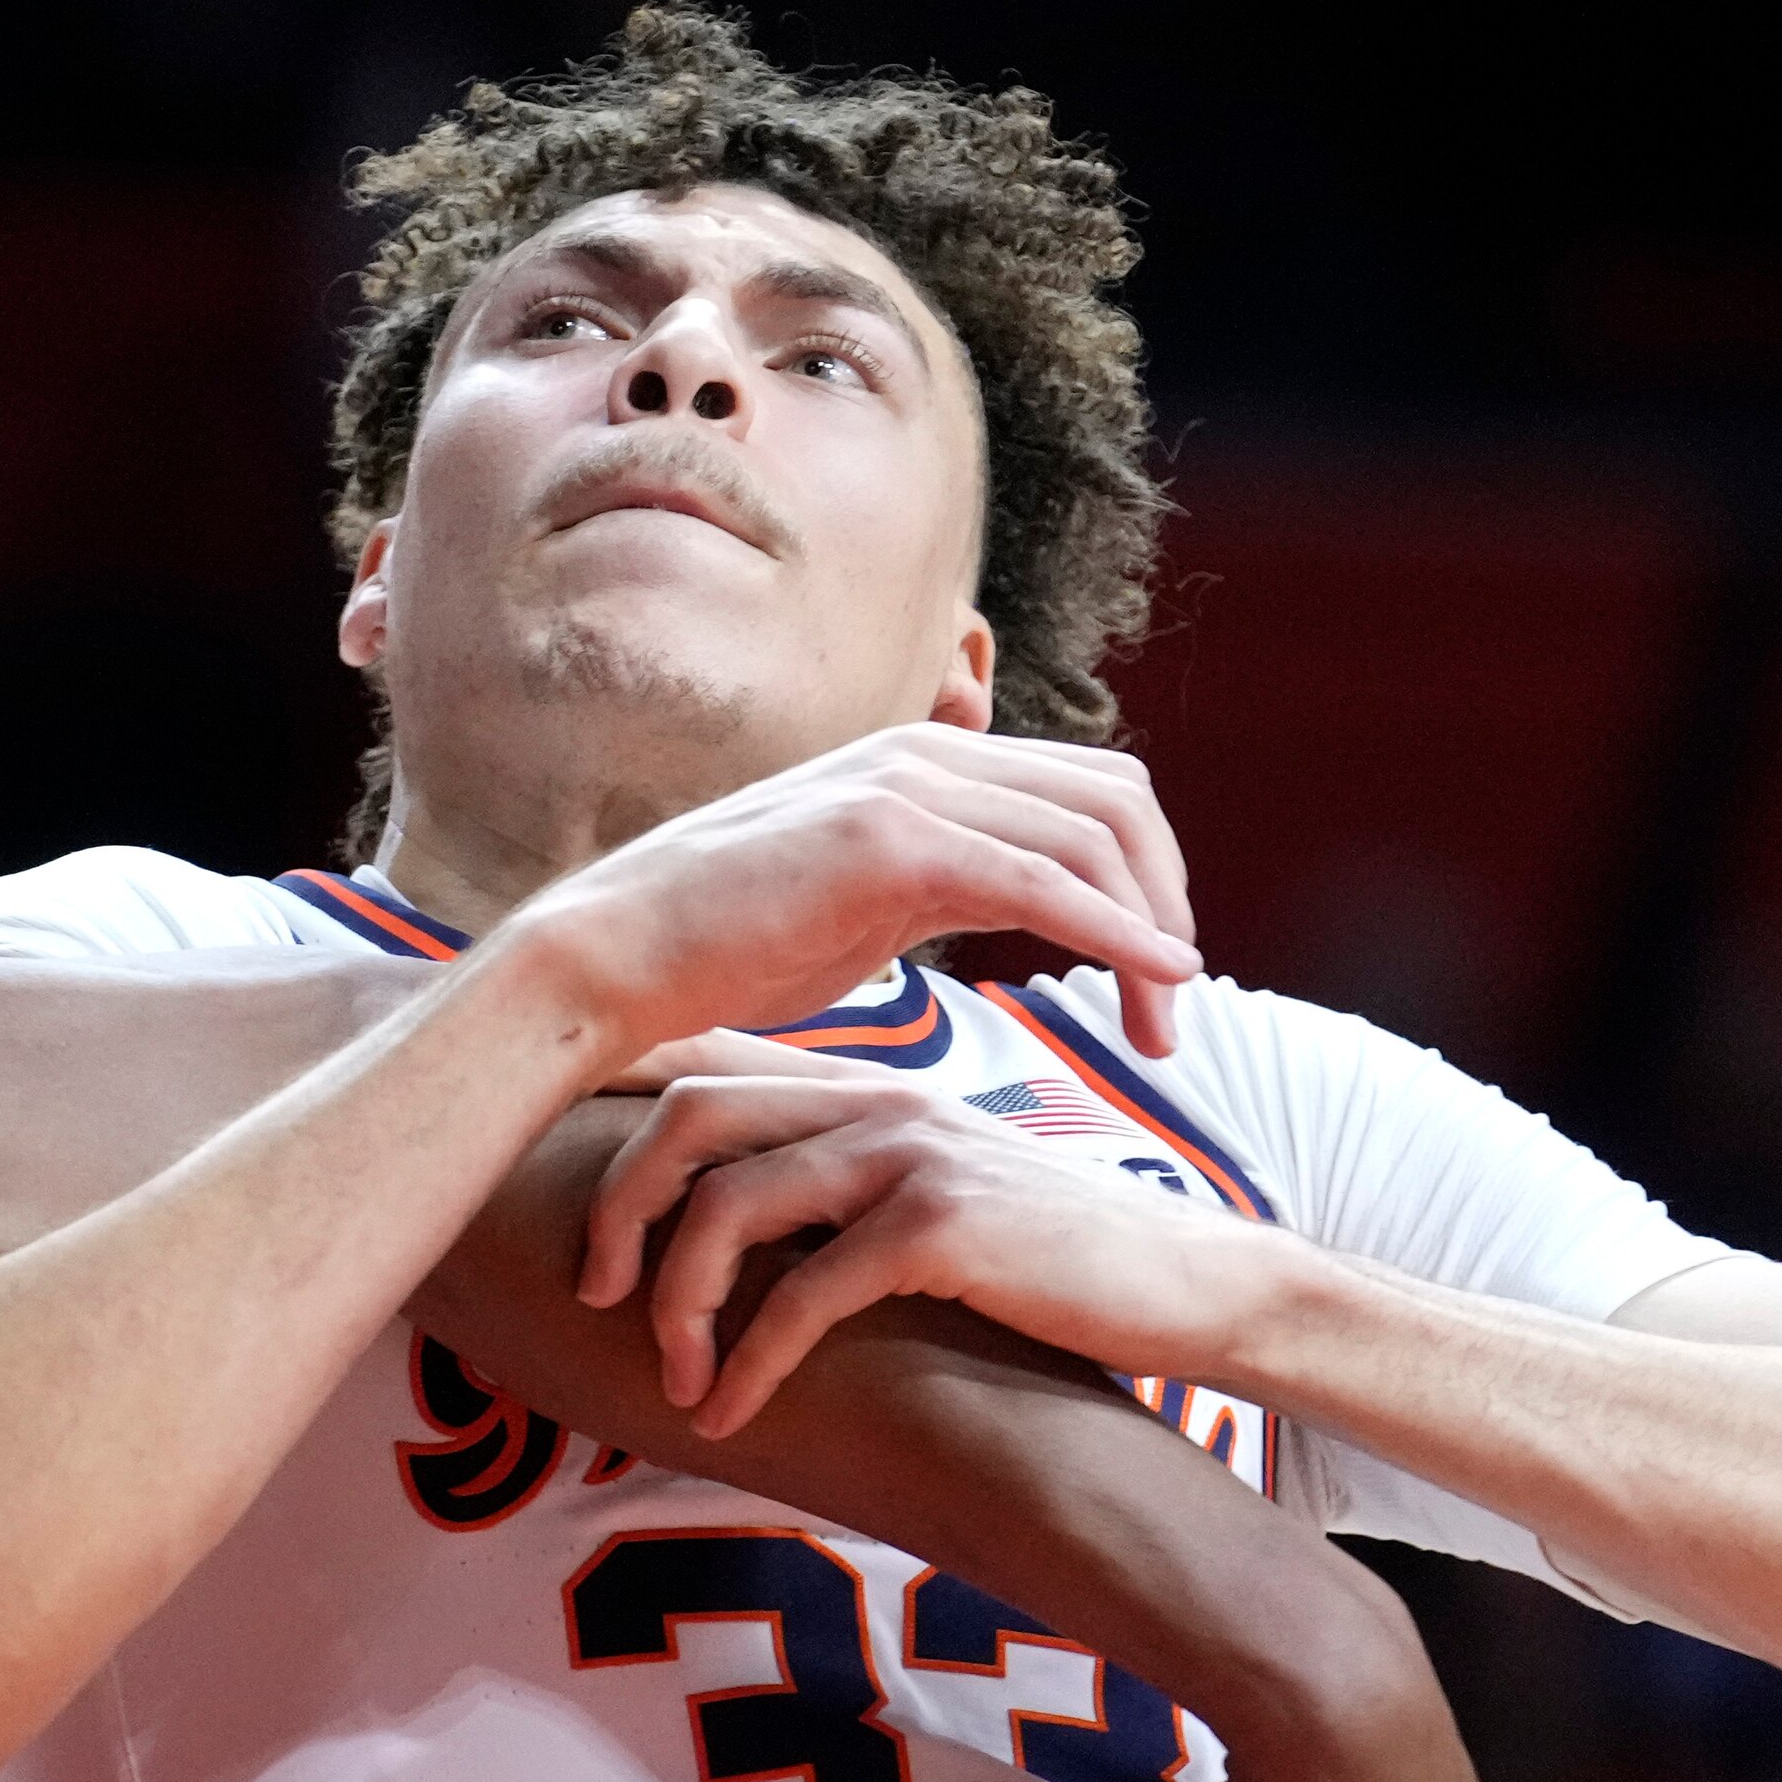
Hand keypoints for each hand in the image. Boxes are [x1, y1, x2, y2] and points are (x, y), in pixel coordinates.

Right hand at [492, 724, 1199, 1065]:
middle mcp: (923, 755)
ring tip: (1162, 1027)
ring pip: (1092, 838)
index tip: (1154, 967)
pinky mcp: (888, 842)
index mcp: (921, 765)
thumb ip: (937, 887)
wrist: (609, 959)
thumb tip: (1008, 904)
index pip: (1086, 788)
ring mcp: (904, 787)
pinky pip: (1043, 882)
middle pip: (1114, 800)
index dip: (1146, 873)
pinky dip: (1117, 934)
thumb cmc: (715, 954)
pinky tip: (1155, 983)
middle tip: (1172, 1000)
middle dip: (1167, 899)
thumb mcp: (856, 905)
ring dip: (1152, 933)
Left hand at [581, 1067, 1301, 1436]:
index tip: (554, 1184)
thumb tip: (739, 1236)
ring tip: (676, 1384)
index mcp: (865, 1090)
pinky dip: (750, 1361)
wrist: (1184, 1287)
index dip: (616, 1109)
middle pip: (690, 1118)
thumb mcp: (931, 1208)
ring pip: (729, 1205)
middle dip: (619, 1209)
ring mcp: (909, 1152)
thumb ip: (843, 1198)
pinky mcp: (942, 1222)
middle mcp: (877, 1100)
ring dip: (680, 1306)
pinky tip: (731, 1413)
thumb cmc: (1049, 1266)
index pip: (710, 1068)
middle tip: (596, 1298)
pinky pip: (804, 1292)